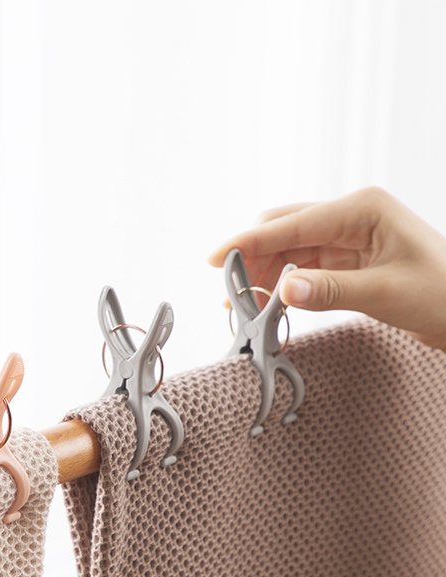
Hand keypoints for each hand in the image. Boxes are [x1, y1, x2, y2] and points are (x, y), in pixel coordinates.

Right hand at [208, 186, 445, 350]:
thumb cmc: (441, 294)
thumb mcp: (384, 292)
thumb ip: (330, 291)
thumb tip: (282, 292)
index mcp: (362, 209)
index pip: (292, 223)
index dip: (250, 242)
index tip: (216, 259)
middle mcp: (350, 215)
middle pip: (283, 229)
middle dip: (253, 258)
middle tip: (231, 292)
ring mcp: (346, 236)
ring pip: (287, 249)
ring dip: (263, 273)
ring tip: (245, 305)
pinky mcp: (344, 258)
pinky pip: (300, 266)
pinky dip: (280, 283)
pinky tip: (268, 301)